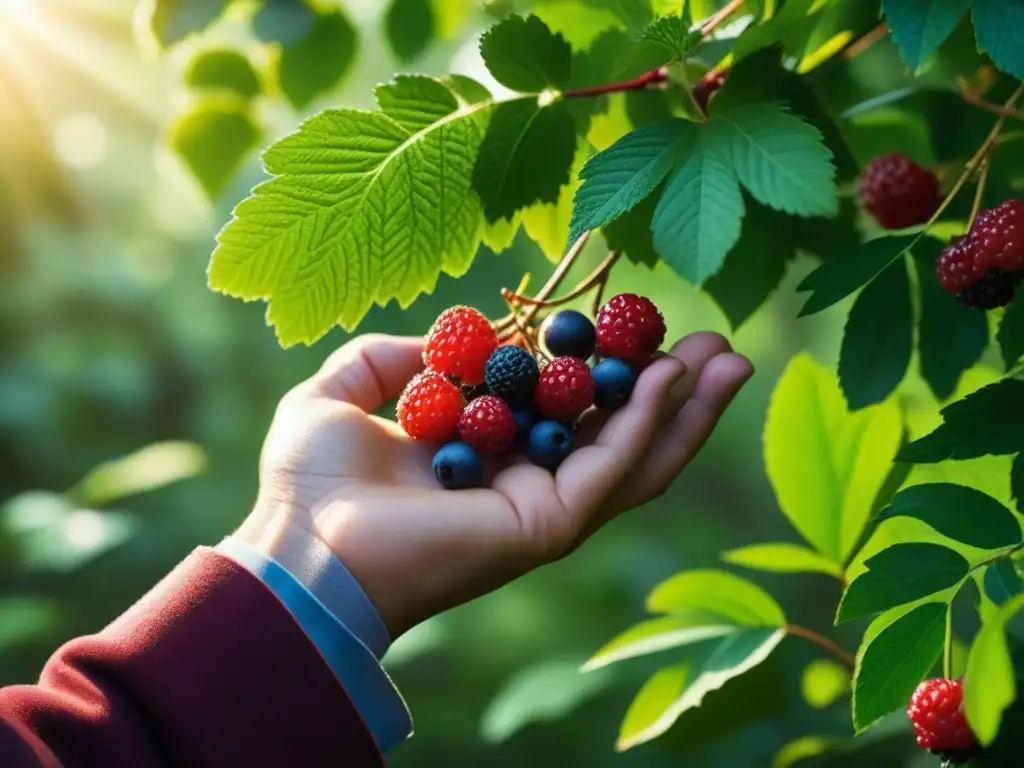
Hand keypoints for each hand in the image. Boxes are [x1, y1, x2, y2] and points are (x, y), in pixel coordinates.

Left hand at [237, 332, 752, 637]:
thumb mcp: (342, 393)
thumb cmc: (311, 481)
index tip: (639, 321)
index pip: (568, 407)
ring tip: (730, 356)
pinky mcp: (549, 524)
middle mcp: (526, 479)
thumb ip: (392, 359)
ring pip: (635, 453)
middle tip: (717, 340)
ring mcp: (544, 505)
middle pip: (619, 431)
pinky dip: (649, 422)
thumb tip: (445, 340)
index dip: (609, 366)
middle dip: (673, 387)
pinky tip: (669, 375)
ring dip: (686, 406)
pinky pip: (612, 467)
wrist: (302, 546)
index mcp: (488, 451)